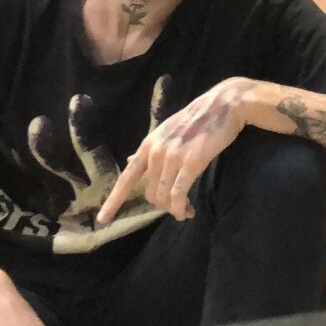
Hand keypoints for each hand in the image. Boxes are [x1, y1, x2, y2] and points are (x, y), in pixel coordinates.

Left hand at [100, 77, 254, 223]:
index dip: (114, 201)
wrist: (222, 105)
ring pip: (164, 196)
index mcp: (148, 145)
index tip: (103, 219)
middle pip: (150, 193)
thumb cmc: (197, 119)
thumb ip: (149, 150)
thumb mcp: (166, 131)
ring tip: (187, 211)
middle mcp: (156, 152)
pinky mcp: (191, 162)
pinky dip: (181, 208)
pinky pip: (179, 194)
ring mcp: (172, 157)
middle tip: (179, 208)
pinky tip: (187, 212)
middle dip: (163, 205)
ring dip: (174, 209)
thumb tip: (129, 161)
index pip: (126, 178)